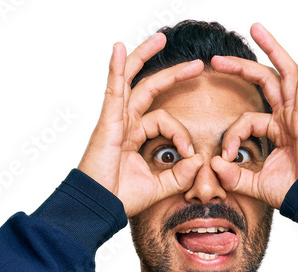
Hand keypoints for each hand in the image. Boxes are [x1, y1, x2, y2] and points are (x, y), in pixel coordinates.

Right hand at [77, 32, 206, 217]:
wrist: (99, 207)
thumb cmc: (120, 198)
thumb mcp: (158, 187)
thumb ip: (179, 175)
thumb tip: (198, 160)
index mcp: (134, 136)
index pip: (165, 120)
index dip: (182, 134)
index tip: (190, 154)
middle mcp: (124, 123)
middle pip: (149, 88)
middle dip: (173, 74)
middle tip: (197, 64)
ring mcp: (115, 120)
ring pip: (132, 80)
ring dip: (145, 56)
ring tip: (161, 39)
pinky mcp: (108, 122)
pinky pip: (113, 89)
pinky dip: (116, 68)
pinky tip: (120, 48)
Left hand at [207, 23, 297, 208]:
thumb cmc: (291, 190)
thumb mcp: (255, 183)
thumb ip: (234, 175)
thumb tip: (214, 164)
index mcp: (276, 129)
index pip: (246, 119)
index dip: (232, 135)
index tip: (225, 156)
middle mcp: (287, 116)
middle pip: (265, 80)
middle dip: (241, 66)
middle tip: (218, 59)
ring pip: (284, 71)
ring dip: (271, 48)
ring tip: (256, 29)